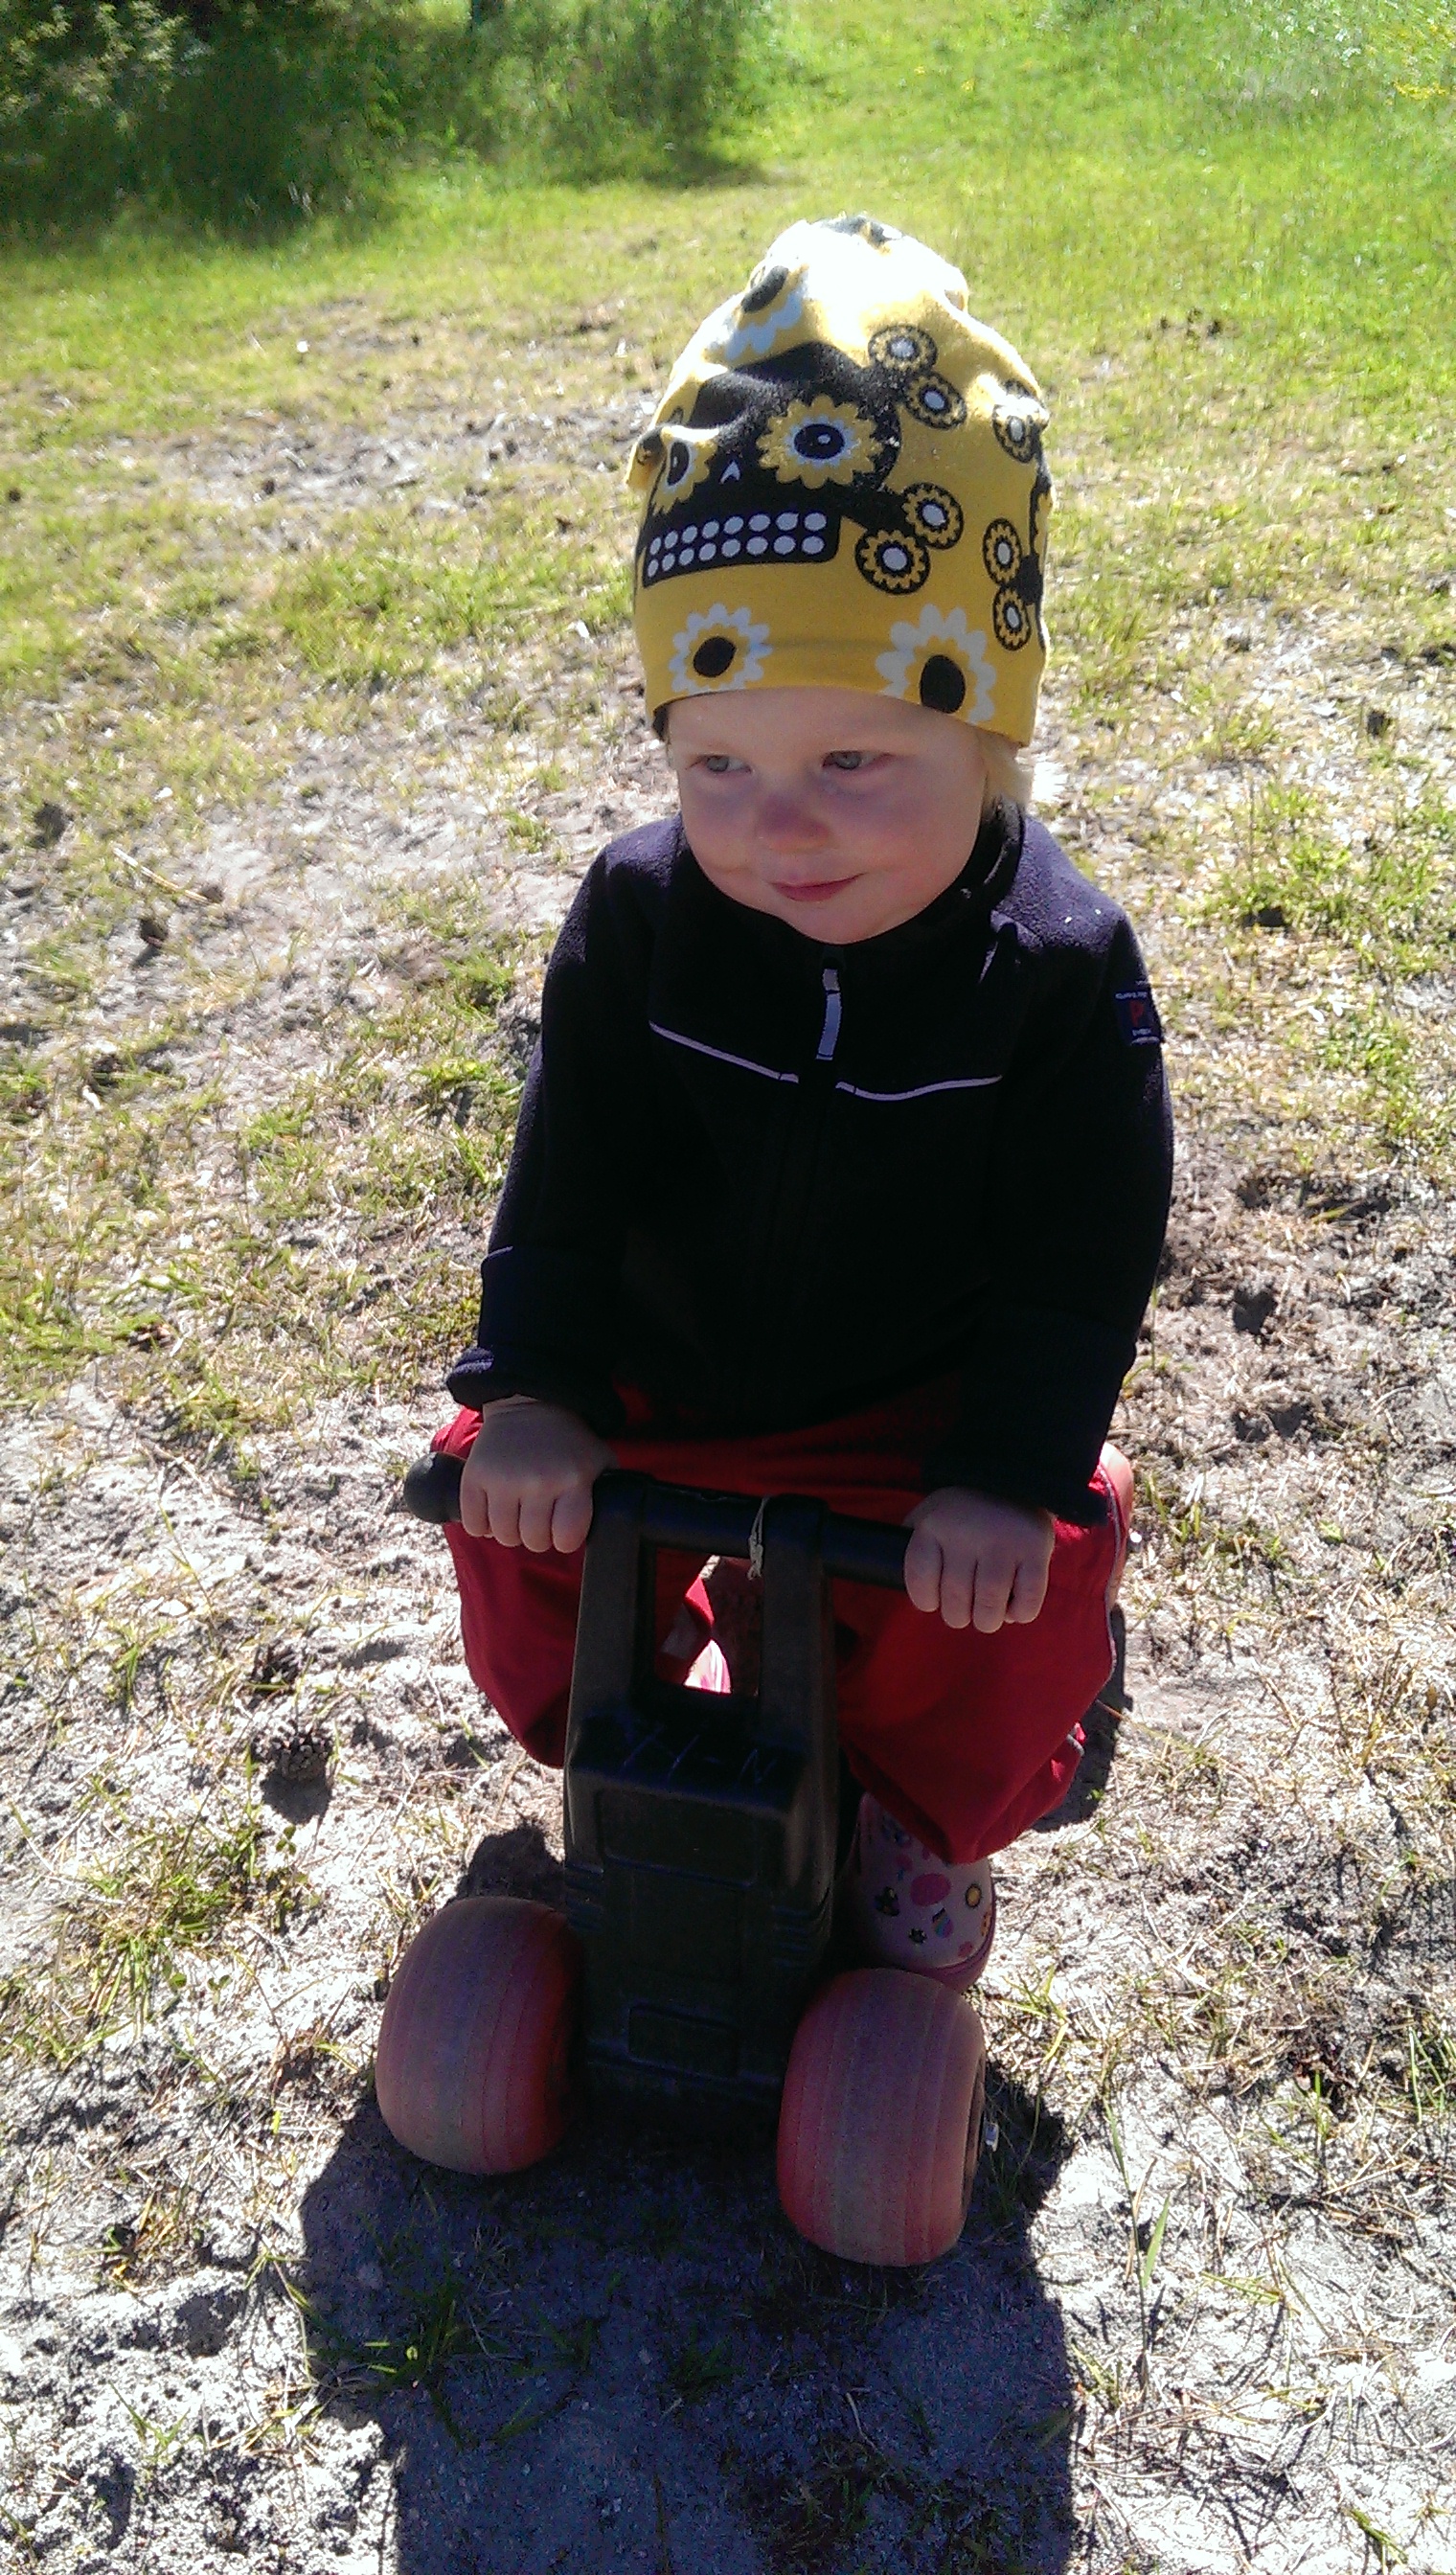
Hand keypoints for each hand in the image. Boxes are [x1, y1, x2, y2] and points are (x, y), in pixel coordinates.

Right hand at [459, 1397, 614, 1554]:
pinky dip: (482, 1525)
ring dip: (511, 1531)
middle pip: (534, 1541)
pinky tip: (494, 1510)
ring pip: (504, 1537)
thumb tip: (609, 1529)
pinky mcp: (475, 1477)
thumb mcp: (600, 1461)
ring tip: (518, 1513)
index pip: (567, 1539)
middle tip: (540, 1517)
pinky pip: (474, 1525)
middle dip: (538, 1535)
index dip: (565, 1539)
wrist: (531, 1402)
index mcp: (573, 1480)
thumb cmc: (569, 1442)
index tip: (563, 1527)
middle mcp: (537, 1481)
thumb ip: (606, 1496)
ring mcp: (503, 1479)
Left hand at [902, 1486, 1054, 1631]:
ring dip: (987, 1621)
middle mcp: (966, 1534)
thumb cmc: (963, 1510)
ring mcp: (1003, 1542)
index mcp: (934, 1526)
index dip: (926, 1600)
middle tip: (965, 1611)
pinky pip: (1027, 1602)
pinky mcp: (1035, 1551)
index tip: (935, 1601)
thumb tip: (908, 1587)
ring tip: (987, 1614)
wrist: (1014, 1479)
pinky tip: (1013, 1608)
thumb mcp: (928, 1515)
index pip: (920, 1580)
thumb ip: (912, 1545)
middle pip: (955, 1600)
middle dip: (958, 1616)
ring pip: (989, 1606)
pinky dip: (1019, 1614)